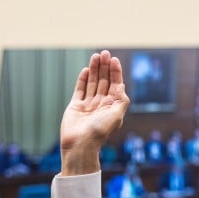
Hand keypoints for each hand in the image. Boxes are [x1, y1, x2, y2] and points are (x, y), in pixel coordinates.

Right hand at [60, 50, 129, 174]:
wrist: (80, 144)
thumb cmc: (99, 132)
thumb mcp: (116, 116)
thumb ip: (121, 100)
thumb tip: (122, 86)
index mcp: (112, 106)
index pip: (115, 85)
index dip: (115, 72)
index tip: (114, 60)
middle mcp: (101, 104)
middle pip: (104, 81)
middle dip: (105, 67)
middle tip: (104, 53)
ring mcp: (88, 104)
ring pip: (93, 83)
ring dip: (95, 69)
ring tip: (96, 56)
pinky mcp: (76, 106)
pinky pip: (80, 90)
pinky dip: (83, 80)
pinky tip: (87, 70)